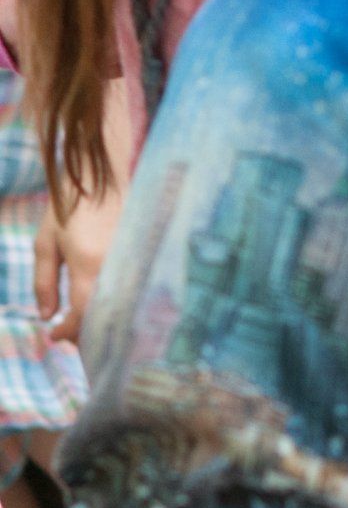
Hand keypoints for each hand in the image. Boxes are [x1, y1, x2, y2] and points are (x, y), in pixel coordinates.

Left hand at [35, 179, 121, 345]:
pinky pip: (131, 289)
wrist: (101, 171)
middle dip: (87, 333)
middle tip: (69, 336)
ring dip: (103, 320)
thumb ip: (44, 282)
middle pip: (106, 316)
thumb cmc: (69, 204)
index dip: (68, 332)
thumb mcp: (46, 243)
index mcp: (89, 263)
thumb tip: (46, 316)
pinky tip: (105, 305)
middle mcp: (116, 264)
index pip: (82, 314)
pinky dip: (117, 303)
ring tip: (85, 323)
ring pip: (121, 306)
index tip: (54, 336)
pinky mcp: (143, 253)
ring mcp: (133, 259)